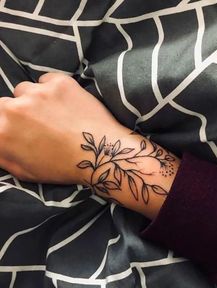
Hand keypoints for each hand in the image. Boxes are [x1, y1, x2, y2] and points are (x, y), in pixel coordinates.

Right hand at [0, 73, 128, 183]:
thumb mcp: (25, 171)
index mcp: (2, 132)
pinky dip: (52, 90)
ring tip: (54, 115)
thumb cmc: (63, 167)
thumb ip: (2, 154)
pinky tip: (65, 105)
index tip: (19, 129)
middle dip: (18, 114)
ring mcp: (37, 92)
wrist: (100, 153)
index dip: (6, 125)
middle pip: (6, 104)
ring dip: (34, 100)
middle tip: (38, 126)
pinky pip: (46, 81)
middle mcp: (14, 109)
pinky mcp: (58, 82)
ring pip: (25, 90)